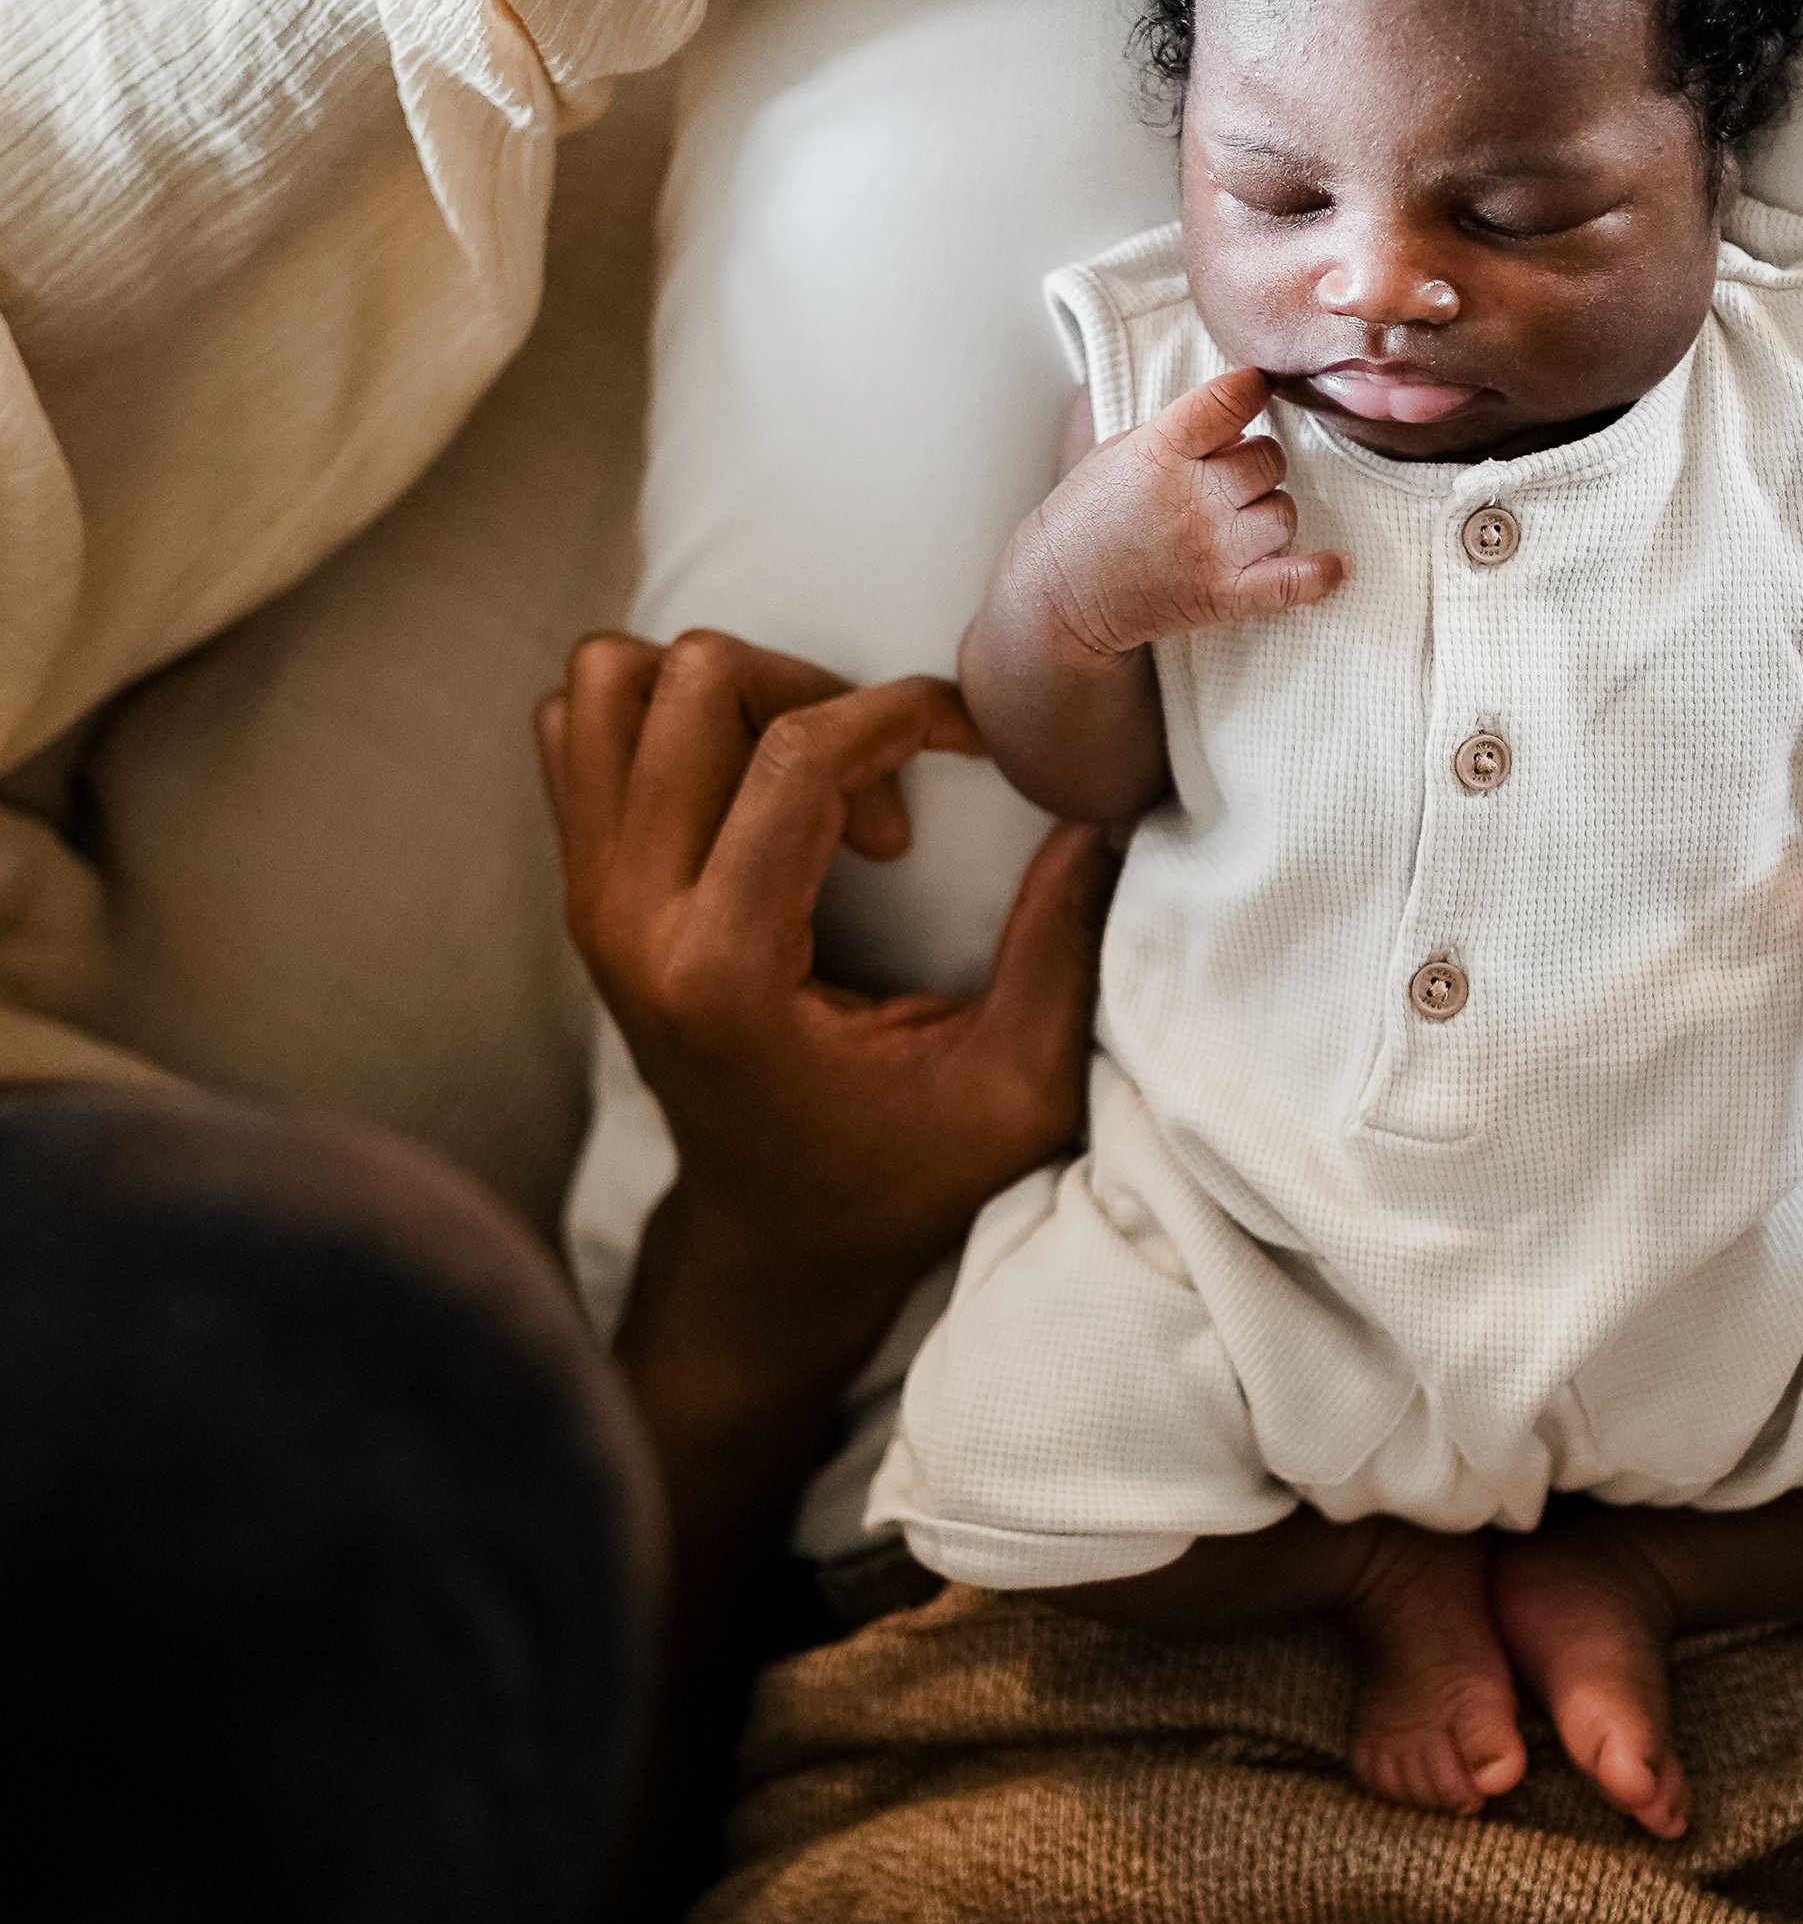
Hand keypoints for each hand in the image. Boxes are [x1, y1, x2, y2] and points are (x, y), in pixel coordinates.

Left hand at [537, 631, 1115, 1390]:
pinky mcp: (581, 885)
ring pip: (610, 682)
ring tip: (808, 774)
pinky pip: (579, 725)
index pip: (792, 756)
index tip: (976, 744)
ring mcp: (588, 898)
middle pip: (691, 684)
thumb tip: (1101, 812)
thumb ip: (1062, 950)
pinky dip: (662, 718)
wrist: (772, 1241)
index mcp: (727, 973)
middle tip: (884, 793)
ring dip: (728, 693)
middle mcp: (630, 921)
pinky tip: (748, 785)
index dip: (905, 712)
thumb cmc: (900, 1174)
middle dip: (815, 694)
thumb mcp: (1016, 1087)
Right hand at [1021, 365, 1347, 656]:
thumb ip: (1182, 430)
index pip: (1232, 399)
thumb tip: (1244, 414)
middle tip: (1224, 478)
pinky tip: (1336, 563)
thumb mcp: (1122, 450)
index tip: (1254, 390)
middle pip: (1268, 458)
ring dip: (1268, 511)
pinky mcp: (1224, 596)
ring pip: (1283, 511)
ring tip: (1236, 520)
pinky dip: (1320, 574)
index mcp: (1160, 451)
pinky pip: (1294, 583)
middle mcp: (1192, 499)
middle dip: (1253, 462)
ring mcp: (1213, 550)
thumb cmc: (1088, 515)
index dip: (1251, 388)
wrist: (1059, 595)